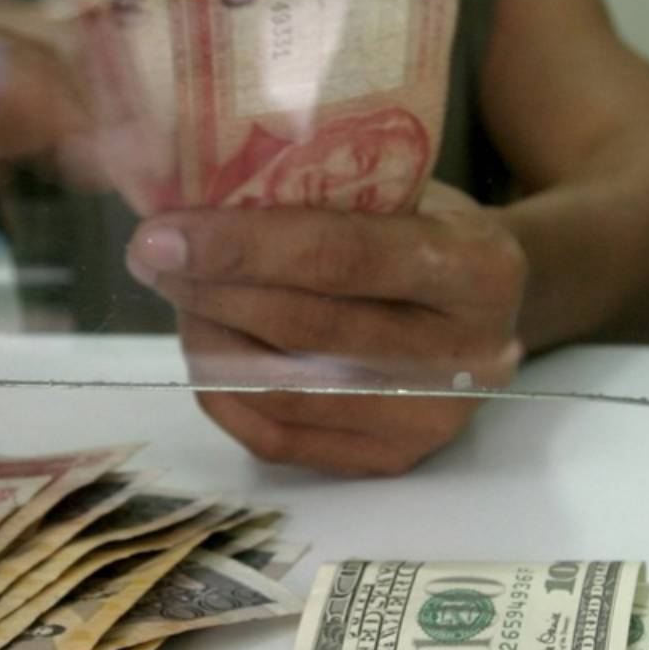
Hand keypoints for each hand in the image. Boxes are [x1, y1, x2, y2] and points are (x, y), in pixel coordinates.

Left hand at [127, 184, 527, 475]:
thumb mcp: (402, 188)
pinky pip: (277, 438)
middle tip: (152, 258)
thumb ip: (321, 200)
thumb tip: (190, 205)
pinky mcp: (391, 460)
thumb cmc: (429, 228)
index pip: (338, 257)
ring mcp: (429, 419)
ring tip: (178, 297)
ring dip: (208, 343)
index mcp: (477, 270)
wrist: (496, 303)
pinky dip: (224, 394)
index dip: (240, 246)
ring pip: (281, 391)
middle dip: (210, 291)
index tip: (163, 233)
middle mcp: (464, 356)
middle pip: (303, 330)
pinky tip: (203, 350)